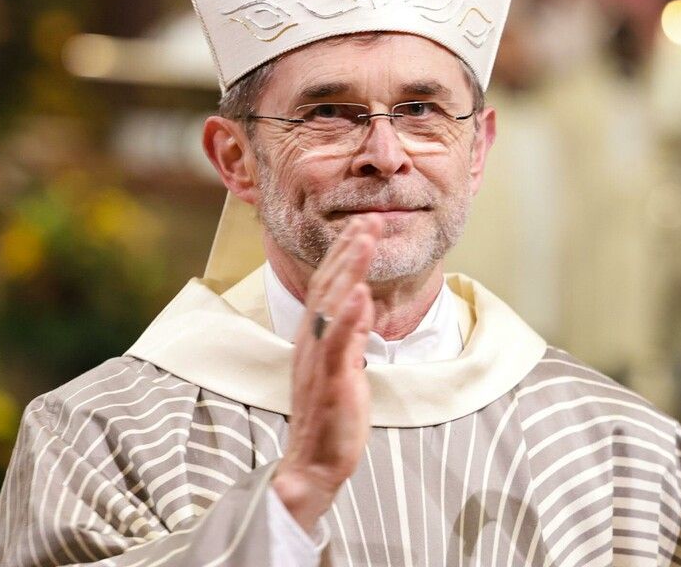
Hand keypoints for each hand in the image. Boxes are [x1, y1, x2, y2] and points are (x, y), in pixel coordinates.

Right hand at [271, 214, 380, 531]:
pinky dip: (348, 317)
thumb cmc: (329, 416)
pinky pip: (337, 344)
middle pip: (328, 284)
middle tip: (369, 217)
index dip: (345, 253)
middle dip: (349, 248)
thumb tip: (363, 301)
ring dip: (349, 268)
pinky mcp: (329, 380)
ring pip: (332, 304)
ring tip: (365, 238)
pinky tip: (360, 294)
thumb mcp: (345, 365)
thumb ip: (352, 332)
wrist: (312, 463)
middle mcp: (311, 341)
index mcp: (314, 336)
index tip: (363, 224)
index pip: (329, 284)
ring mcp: (318, 359)